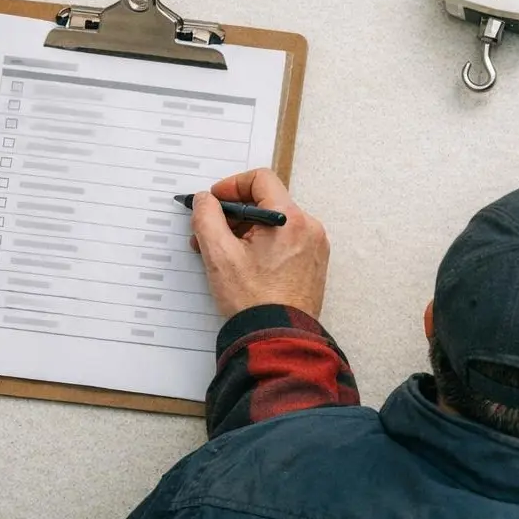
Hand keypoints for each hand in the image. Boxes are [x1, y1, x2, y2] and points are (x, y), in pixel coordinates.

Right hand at [190, 168, 329, 318]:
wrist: (277, 338)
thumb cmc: (253, 302)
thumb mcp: (219, 255)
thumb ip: (207, 218)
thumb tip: (205, 200)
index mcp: (290, 219)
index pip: (261, 179)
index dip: (232, 185)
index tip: (214, 200)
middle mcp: (308, 228)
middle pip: (267, 201)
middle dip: (234, 214)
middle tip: (209, 230)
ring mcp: (314, 246)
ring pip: (274, 222)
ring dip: (245, 230)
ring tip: (221, 253)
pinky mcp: (312, 262)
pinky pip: (285, 240)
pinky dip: (262, 244)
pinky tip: (241, 263)